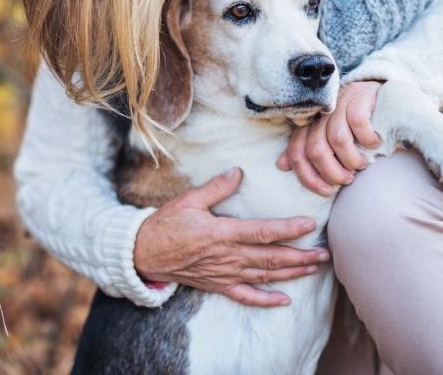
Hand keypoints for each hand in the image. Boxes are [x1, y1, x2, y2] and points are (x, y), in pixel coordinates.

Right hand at [133, 168, 329, 306]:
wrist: (145, 253)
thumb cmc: (166, 223)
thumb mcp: (189, 200)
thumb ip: (216, 188)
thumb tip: (238, 172)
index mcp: (222, 232)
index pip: (262, 232)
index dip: (287, 229)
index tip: (308, 224)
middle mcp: (228, 256)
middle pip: (271, 258)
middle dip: (300, 256)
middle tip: (325, 253)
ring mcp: (224, 273)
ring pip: (265, 276)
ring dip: (292, 274)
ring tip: (314, 268)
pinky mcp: (218, 285)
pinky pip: (246, 296)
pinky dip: (266, 300)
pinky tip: (284, 300)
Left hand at [276, 81, 381, 195]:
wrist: (377, 96)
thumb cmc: (351, 126)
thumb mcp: (327, 139)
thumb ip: (305, 151)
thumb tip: (281, 165)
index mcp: (308, 125)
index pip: (296, 152)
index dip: (308, 176)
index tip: (326, 190)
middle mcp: (320, 114)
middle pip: (316, 150)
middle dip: (332, 172)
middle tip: (348, 179)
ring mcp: (339, 104)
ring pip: (337, 139)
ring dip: (351, 160)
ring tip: (361, 165)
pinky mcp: (359, 97)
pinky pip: (358, 122)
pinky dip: (367, 139)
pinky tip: (373, 143)